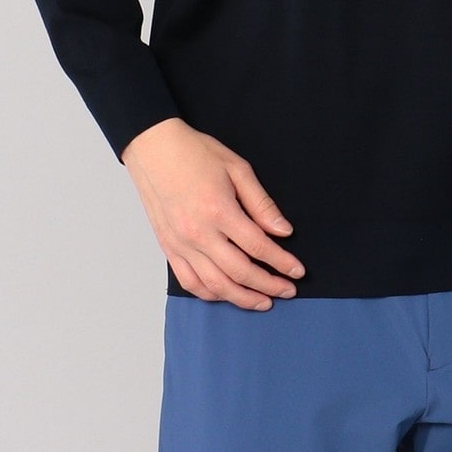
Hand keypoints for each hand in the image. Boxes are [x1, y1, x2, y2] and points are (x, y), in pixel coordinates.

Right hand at [121, 118, 304, 307]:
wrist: (154, 149)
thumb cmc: (195, 153)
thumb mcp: (237, 168)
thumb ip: (261, 203)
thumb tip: (282, 230)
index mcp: (219, 210)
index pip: (258, 246)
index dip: (281, 262)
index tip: (297, 271)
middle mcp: (199, 233)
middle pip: (240, 272)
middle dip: (268, 286)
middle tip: (287, 291)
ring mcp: (180, 244)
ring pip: (215, 285)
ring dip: (242, 298)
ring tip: (262, 301)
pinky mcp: (168, 248)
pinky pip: (189, 282)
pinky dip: (210, 294)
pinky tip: (226, 294)